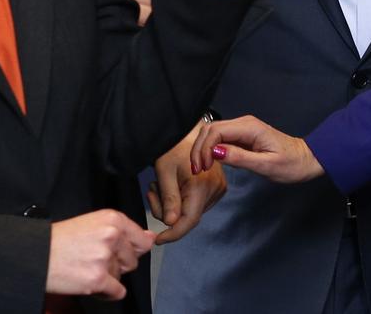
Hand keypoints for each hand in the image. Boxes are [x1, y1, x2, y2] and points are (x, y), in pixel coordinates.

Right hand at [45, 209, 155, 298]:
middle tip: (94, 260)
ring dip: (109, 278)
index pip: (142, 239)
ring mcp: (105, 258)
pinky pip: (117, 291)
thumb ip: (122, 231)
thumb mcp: (93, 223)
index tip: (122, 252)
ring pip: (122, 275)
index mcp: (113, 219)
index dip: (133, 249)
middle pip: (133, 259)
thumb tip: (151, 238)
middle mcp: (112, 235)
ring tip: (87, 269)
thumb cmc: (61, 239)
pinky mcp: (97, 279)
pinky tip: (91, 284)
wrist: (36, 254)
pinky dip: (107, 293)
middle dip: (118, 264)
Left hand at [148, 124, 227, 242]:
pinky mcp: (217, 186)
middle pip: (188, 217)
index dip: (173, 234)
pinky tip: (173, 185)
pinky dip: (181, 199)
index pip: (188, 221)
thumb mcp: (164, 173)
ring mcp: (218, 188)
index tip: (158, 240)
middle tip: (152, 192)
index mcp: (202, 186)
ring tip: (161, 185)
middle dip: (167, 212)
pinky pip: (196, 202)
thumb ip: (168, 200)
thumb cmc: (173, 146)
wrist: (186, 130)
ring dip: (172, 205)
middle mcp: (215, 189)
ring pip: (191, 211)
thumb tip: (170, 223)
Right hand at [190, 115, 324, 183]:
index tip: (201, 168)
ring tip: (200, 168)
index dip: (204, 149)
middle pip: (210, 129)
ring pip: (213, 133)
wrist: (306, 160)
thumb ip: (240, 158)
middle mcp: (244, 123)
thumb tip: (215, 152)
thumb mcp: (266, 165)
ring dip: (203, 149)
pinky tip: (209, 163)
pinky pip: (220, 139)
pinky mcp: (242, 136)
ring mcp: (243, 129)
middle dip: (199, 148)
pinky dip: (210, 150)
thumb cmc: (291, 164)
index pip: (216, 131)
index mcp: (249, 128)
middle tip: (196, 170)